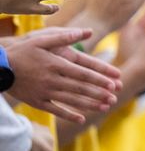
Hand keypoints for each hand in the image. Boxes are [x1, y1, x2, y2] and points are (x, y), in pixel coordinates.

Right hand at [6, 27, 120, 121]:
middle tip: (115, 97)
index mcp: (55, 64)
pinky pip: (55, 110)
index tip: (113, 83)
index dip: (99, 79)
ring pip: (71, 100)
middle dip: (99, 93)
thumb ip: (65, 36)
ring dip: (89, 104)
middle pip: (80, 88)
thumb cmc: (22, 51)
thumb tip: (88, 31)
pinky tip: (82, 119)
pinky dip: (69, 114)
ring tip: (105, 107)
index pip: (82, 73)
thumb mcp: (42, 39)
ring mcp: (44, 93)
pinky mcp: (37, 102)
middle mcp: (52, 80)